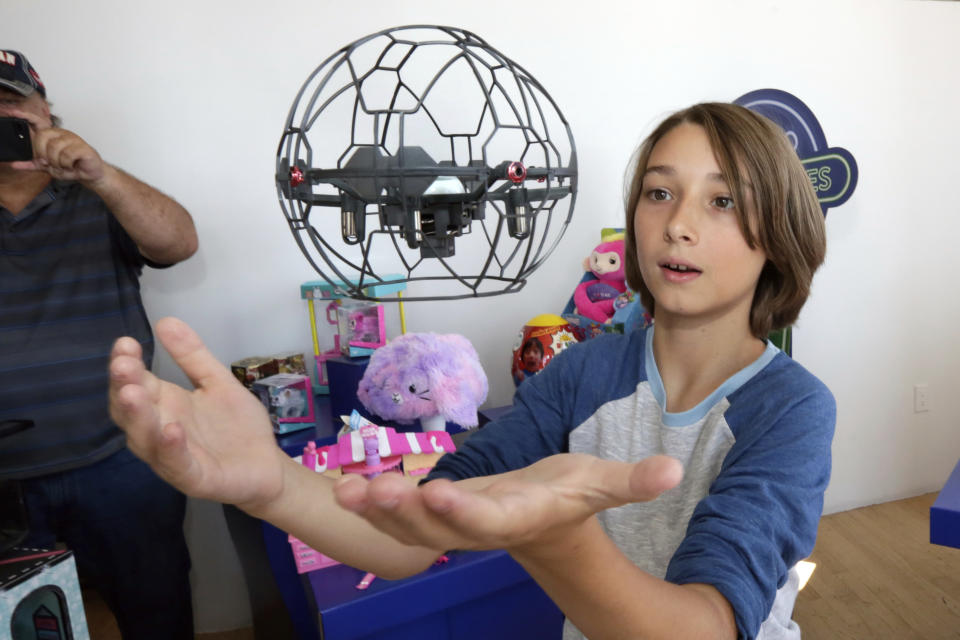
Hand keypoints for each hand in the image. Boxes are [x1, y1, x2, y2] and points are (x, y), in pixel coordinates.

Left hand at [5, 107, 106, 183]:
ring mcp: (73, 139)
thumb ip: (32, 164)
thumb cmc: (72, 167)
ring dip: (58, 162)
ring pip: (55, 148)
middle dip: (44, 154)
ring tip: (64, 166)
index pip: (38, 121)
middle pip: (43, 137)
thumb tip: (14, 164)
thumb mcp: (48, 167)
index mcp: (53, 136)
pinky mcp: (82, 147)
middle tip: (51, 163)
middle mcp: (62, 134)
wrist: (90, 174)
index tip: (13, 112)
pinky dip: (67, 164)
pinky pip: (67, 155)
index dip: (26, 115)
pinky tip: (71, 165)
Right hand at [109, 317, 285, 510]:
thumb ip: (193, 356)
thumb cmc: (236, 426)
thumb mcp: (218, 383)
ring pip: (145, 439)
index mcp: (164, 405)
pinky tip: (171, 429)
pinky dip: (171, 448)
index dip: (127, 364)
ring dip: (139, 417)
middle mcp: (159, 431)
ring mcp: (172, 457)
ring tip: (134, 393)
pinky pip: (177, 464)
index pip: (135, 382)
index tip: (125, 342)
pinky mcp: (193, 478)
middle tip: (122, 365)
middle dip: (124, 388)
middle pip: (131, 411)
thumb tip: (165, 319)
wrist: (266, 465)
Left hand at [333, 452, 682, 554]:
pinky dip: (374, 501)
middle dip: (405, 511)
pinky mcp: (437, 511)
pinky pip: (401, 510)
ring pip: (412, 522)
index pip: (490, 518)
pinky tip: (346, 487)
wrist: (543, 518)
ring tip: (346, 492)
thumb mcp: (600, 482)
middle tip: (373, 491)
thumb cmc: (569, 494)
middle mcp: (480, 525)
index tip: (439, 495)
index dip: (465, 511)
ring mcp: (453, 522)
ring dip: (379, 509)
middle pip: (439, 525)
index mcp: (517, 516)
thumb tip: (675, 472)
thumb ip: (633, 481)